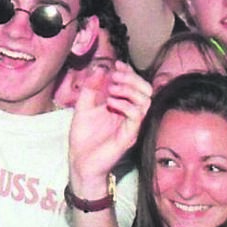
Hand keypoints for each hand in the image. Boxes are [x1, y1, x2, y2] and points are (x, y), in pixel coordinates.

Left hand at [69, 62, 151, 194]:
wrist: (80, 162)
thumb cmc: (83, 137)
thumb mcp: (83, 106)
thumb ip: (91, 88)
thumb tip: (100, 68)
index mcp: (122, 106)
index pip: (135, 84)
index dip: (129, 72)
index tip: (116, 64)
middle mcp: (131, 115)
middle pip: (146, 90)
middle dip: (132, 78)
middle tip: (115, 75)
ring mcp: (131, 125)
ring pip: (146, 101)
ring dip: (129, 89)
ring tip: (112, 88)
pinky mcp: (129, 136)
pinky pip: (137, 116)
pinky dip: (125, 105)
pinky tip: (110, 102)